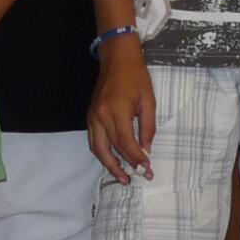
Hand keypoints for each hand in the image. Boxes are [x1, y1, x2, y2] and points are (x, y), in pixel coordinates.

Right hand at [86, 37, 156, 181]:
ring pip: (97, 148)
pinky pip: (94, 140)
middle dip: (119, 168)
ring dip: (108, 164)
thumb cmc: (136, 77)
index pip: (125, 143)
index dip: (135, 159)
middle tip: (131, 180)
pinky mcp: (90, 116)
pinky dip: (102, 152)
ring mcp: (92, 116)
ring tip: (121, 176)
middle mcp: (101, 116)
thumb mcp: (148, 101)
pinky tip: (112, 159)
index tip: (146, 170)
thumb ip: (148, 128)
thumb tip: (146, 150)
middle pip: (108, 150)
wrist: (117, 58)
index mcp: (117, 110)